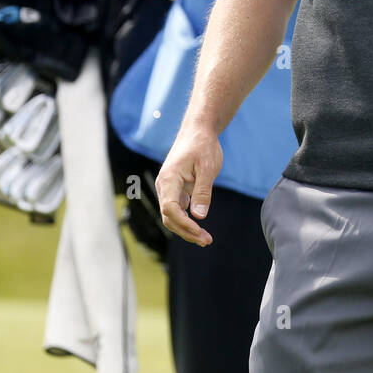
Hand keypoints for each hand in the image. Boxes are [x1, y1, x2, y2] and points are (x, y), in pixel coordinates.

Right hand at [155, 121, 223, 245]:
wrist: (198, 131)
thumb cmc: (203, 146)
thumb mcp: (208, 168)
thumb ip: (203, 191)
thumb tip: (199, 216)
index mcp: (169, 179)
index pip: (170, 209)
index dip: (184, 224)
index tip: (201, 230)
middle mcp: (164, 185)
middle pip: (169, 217)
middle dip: (186, 231)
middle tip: (206, 241)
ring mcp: (168, 188)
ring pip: (172, 215)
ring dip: (186, 229)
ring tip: (204, 239)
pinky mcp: (175, 189)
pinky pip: (177, 210)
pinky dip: (186, 221)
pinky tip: (199, 228)